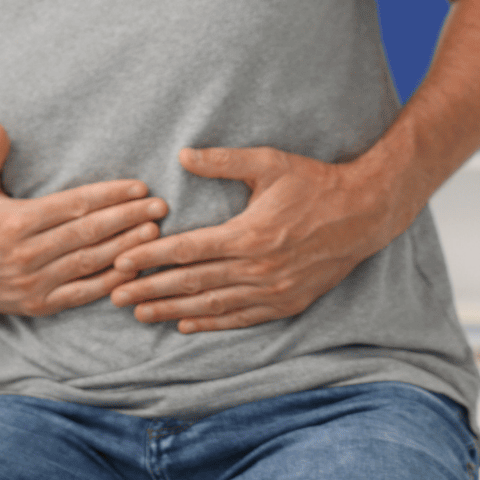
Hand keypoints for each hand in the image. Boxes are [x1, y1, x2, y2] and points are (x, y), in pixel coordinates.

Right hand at [0, 122, 166, 314]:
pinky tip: (133, 269)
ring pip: (89, 262)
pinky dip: (109, 283)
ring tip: (154, 233)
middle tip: (159, 207)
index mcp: (15, 221)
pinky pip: (82, 293)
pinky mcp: (39, 303)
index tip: (138, 187)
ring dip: (125, 247)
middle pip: (88, 233)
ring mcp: (34, 281)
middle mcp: (27, 253)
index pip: (73, 205)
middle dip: (127, 218)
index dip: (109, 196)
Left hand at [109, 146, 413, 332]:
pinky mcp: (287, 303)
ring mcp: (273, 290)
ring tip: (139, 314)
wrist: (365, 214)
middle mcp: (259, 268)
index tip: (120, 263)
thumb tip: (181, 154)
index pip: (186, 250)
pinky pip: (241, 318)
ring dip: (172, 310)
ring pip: (212, 304)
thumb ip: (223, 161)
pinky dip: (211, 323)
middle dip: (150, 290)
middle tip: (114, 296)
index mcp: (249, 234)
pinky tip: (185, 325)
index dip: (150, 257)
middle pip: (192, 282)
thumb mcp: (269, 163)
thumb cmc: (314, 183)